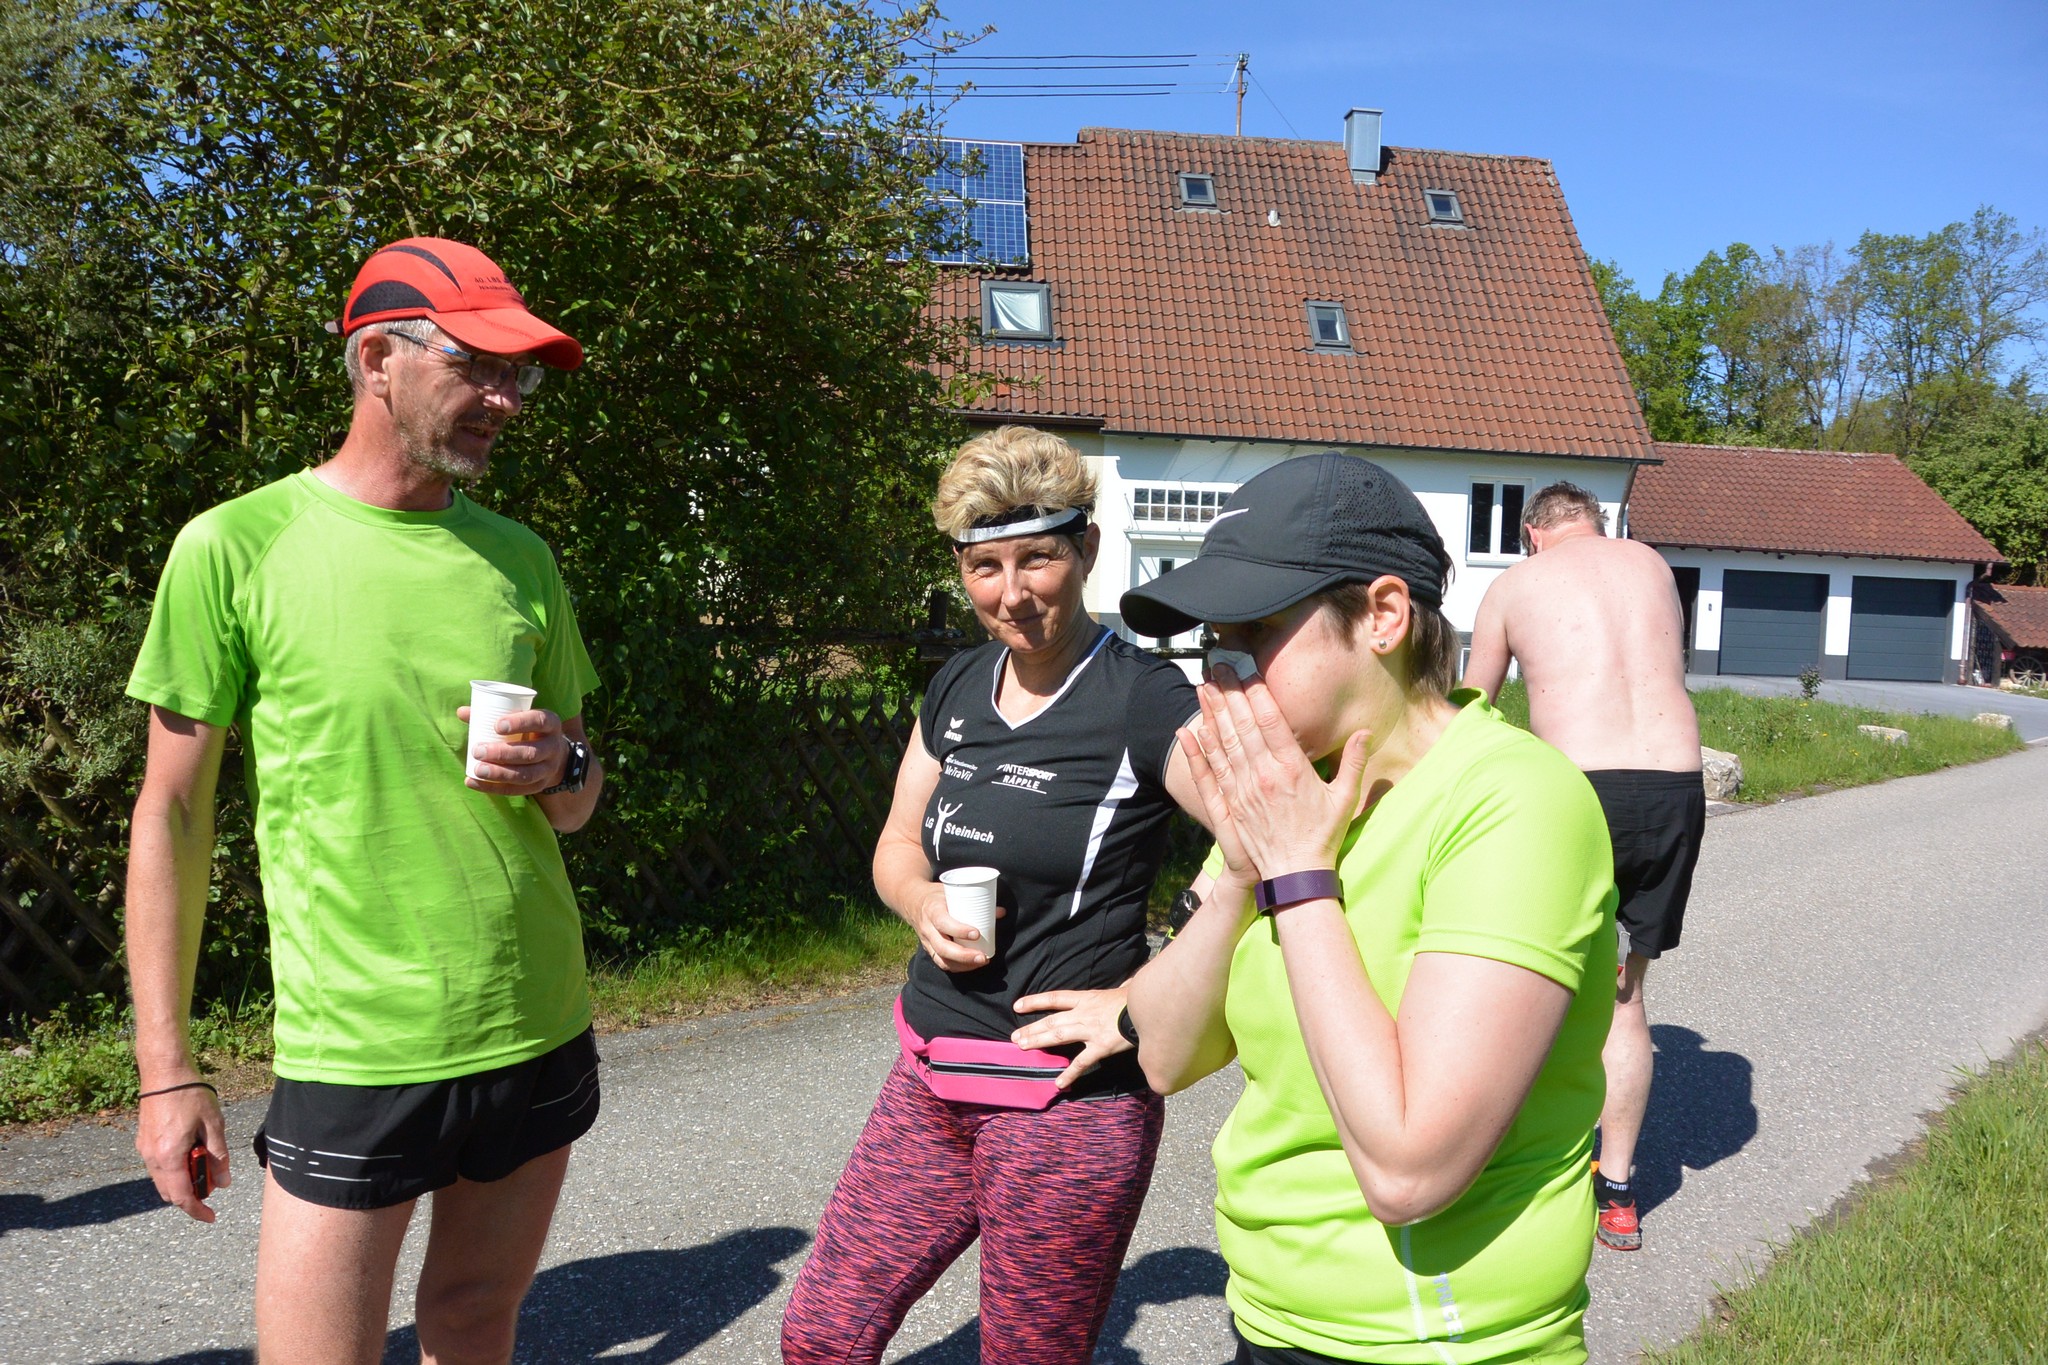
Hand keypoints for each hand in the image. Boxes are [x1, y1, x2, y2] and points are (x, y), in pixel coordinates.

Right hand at [135, 1082, 228, 1222]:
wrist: (164, 1072)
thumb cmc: (191, 1094)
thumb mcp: (214, 1124)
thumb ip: (219, 1155)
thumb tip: (223, 1183)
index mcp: (169, 1156)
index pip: (181, 1196)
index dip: (196, 1210)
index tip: (211, 1217)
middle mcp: (152, 1157)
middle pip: (169, 1192)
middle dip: (190, 1197)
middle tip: (212, 1187)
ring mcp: (144, 1150)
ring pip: (162, 1180)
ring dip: (182, 1183)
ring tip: (205, 1167)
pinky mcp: (143, 1141)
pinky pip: (157, 1167)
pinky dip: (173, 1171)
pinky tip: (191, 1155)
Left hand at [459, 705, 569, 795]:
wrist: (554, 754)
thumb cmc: (529, 731)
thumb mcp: (520, 719)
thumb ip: (491, 714)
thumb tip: (461, 712)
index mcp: (551, 724)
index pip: (539, 721)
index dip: (520, 723)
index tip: (496, 726)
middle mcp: (553, 747)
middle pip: (530, 753)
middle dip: (502, 753)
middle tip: (477, 750)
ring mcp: (549, 768)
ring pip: (526, 774)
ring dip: (499, 773)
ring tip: (477, 769)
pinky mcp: (539, 785)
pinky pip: (517, 790)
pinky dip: (493, 788)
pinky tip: (474, 783)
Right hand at [912, 885, 1003, 971]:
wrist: (912, 901)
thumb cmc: (936, 895)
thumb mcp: (951, 891)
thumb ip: (974, 901)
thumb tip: (1000, 912)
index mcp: (932, 910)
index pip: (943, 923)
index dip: (959, 930)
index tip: (977, 934)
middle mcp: (927, 928)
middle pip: (942, 947)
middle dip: (964, 955)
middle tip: (983, 957)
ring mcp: (926, 941)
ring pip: (941, 958)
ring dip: (962, 964)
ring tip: (981, 961)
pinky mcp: (929, 949)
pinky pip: (941, 962)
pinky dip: (957, 967)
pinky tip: (972, 966)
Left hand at [1010, 988, 1129, 1087]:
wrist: (1149, 1008)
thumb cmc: (1137, 998)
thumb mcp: (1125, 988)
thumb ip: (1122, 986)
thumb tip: (1128, 982)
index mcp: (1086, 998)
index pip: (1054, 998)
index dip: (1035, 1001)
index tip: (1017, 1005)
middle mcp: (1083, 1013)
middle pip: (1051, 1021)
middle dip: (1031, 1028)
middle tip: (1015, 1037)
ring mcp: (1090, 1030)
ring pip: (1058, 1036)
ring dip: (1039, 1041)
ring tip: (1022, 1047)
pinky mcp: (1100, 1046)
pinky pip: (1081, 1062)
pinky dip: (1070, 1074)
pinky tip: (1059, 1083)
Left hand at [1182, 668, 1368, 879]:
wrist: (1295, 874)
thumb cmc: (1322, 836)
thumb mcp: (1345, 798)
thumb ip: (1353, 762)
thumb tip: (1365, 732)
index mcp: (1292, 769)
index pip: (1270, 721)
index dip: (1256, 693)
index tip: (1247, 671)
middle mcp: (1264, 775)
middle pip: (1242, 725)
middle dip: (1229, 693)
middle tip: (1218, 666)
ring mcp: (1244, 789)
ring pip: (1224, 743)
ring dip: (1212, 713)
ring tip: (1203, 686)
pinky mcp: (1232, 804)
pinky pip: (1214, 770)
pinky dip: (1202, 747)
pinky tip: (1193, 728)